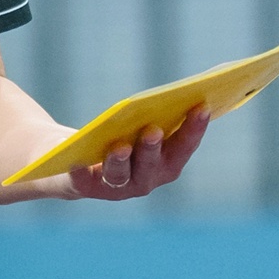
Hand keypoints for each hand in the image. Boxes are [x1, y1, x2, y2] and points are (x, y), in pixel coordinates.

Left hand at [68, 106, 208, 201]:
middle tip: (153, 130)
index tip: (201, 107)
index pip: (183, 148)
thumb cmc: (119, 135)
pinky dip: (81, 172)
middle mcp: (144, 180)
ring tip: (120, 146)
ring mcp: (116, 187)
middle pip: (151, 166)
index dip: (194, 130)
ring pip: (120, 176)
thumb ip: (154, 114)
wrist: (78, 162)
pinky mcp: (86, 187)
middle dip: (153, 148)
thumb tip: (172, 90)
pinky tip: (77, 161)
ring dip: (121, 161)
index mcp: (165, 164)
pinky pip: (83, 181)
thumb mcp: (137, 125)